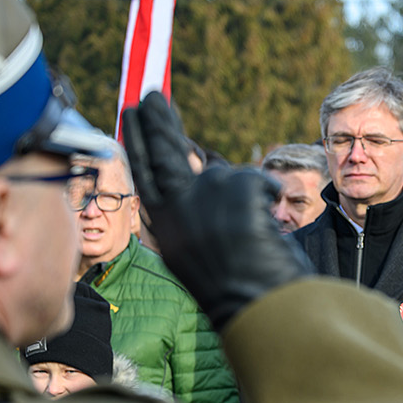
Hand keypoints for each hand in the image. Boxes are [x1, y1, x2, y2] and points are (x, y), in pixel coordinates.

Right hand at [121, 94, 309, 328]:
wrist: (262, 310)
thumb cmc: (240, 288)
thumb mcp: (202, 245)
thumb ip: (194, 206)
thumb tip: (197, 162)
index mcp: (165, 230)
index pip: (146, 176)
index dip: (140, 144)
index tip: (133, 116)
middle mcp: (175, 212)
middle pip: (165, 155)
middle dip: (158, 123)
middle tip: (151, 93)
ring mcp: (202, 200)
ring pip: (221, 174)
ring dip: (239, 190)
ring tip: (243, 220)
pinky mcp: (234, 191)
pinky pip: (258, 180)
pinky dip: (268, 195)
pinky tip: (269, 223)